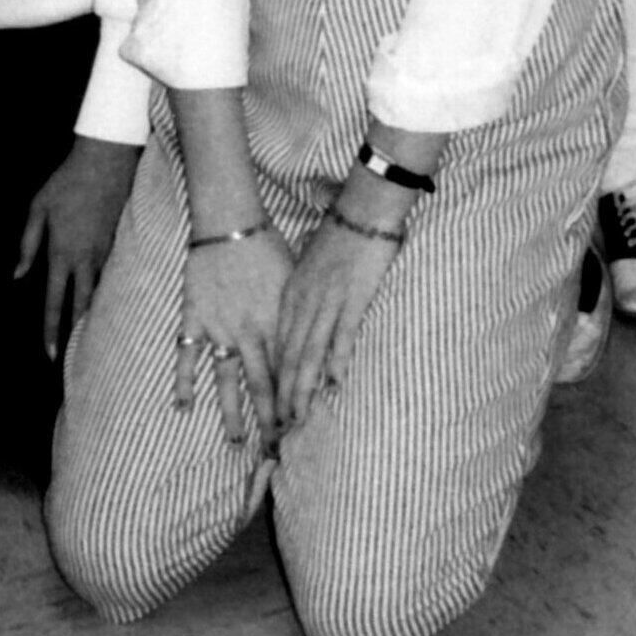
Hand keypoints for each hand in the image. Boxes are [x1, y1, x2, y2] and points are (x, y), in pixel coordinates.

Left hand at [16, 134, 140, 357]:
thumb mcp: (38, 208)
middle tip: (76, 357)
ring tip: (96, 338)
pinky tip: (113, 301)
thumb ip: (27, 243)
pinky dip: (112, 289)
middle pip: (83, 305)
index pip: (55, 300)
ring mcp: (108, 251)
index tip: (50, 354)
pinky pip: (115, 272)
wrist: (106, 158)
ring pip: (103, 292)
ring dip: (97, 314)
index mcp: (62, 253)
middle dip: (79, 333)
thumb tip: (17, 274)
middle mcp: (86, 259)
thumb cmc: (67, 182)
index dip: (52, 329)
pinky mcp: (123, 240)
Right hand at [176, 228, 292, 449]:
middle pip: (262, 385)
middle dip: (270, 419)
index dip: (294, 401)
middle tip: (275, 448)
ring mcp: (220, 328)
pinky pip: (188, 355)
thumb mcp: (294, 281)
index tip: (300, 427)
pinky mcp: (195, 318)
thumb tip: (318, 342)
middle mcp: (250, 332)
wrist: (230, 223)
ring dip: (233, 411)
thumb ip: (299, 316)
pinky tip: (184, 406)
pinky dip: (184, 380)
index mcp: (276, 323)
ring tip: (238, 439)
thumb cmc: (268, 246)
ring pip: (228, 379)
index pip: (288, 372)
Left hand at [275, 208, 401, 436]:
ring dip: (303, 387)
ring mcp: (327, 300)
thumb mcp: (310, 264)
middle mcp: (304, 302)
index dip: (274, 380)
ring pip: (308, 351)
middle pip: (288, 356)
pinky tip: (334, 381)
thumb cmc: (339, 234)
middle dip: (283, 395)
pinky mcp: (352, 296)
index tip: (272, 407)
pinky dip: (336, 357)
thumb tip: (302, 315)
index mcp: (292, 294)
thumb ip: (304, 292)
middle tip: (280, 426)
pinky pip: (341, 332)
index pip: (277, 346)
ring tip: (299, 416)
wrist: (363, 208)